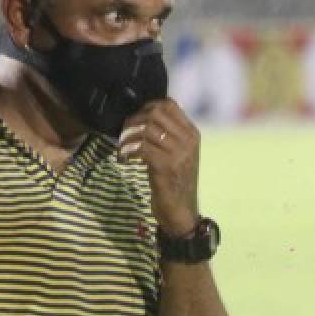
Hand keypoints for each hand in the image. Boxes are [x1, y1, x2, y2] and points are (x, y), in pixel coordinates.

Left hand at [118, 99, 199, 235]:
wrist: (180, 211)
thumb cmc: (174, 181)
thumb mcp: (177, 153)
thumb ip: (168, 134)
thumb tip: (143, 116)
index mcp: (192, 133)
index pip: (169, 105)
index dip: (147, 107)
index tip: (135, 119)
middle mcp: (188, 140)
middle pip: (155, 114)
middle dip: (134, 121)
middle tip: (124, 133)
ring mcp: (179, 153)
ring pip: (146, 130)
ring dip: (128, 137)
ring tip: (122, 148)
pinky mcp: (166, 167)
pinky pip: (141, 148)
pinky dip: (128, 151)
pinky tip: (124, 159)